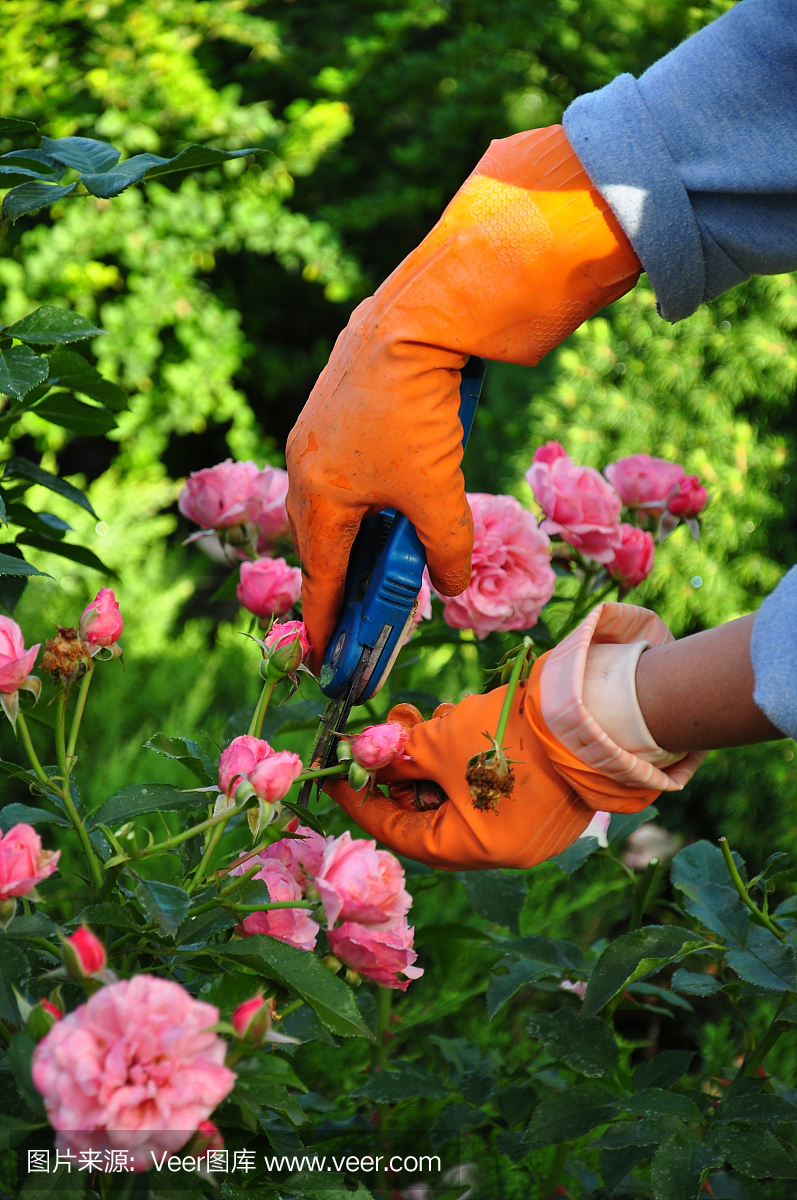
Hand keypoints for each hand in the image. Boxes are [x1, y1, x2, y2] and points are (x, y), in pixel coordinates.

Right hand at [287, 125, 638, 668]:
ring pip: (324, 500)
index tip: (321, 656)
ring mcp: (313, 429)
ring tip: (369, 554)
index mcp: (320, 495)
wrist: (416, 320)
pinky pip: (334, 466)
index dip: (325, 620)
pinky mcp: (331, 402)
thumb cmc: (418, 413)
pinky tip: (378, 492)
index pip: (321, 576)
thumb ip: (446, 549)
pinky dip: (352, 494)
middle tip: (351, 607)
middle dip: (334, 577)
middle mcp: (303, 464)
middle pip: (315, 539)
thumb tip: (455, 588)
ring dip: (345, 532)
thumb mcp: (438, 493)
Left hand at [325, 651, 660, 870]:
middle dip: (400, 774)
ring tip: (426, 721)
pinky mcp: (543, 799)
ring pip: (458, 797)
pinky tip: (460, 724)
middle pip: (428, 816)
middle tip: (383, 739)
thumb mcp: (440, 745)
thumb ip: (397, 759)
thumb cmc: (510, 735)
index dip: (361, 801)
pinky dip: (465, 760)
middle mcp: (503, 849)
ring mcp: (526, 826)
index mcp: (474, 850)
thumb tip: (364, 762)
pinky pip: (487, 787)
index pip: (399, 832)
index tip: (335, 776)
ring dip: (433, 760)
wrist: (591, 711)